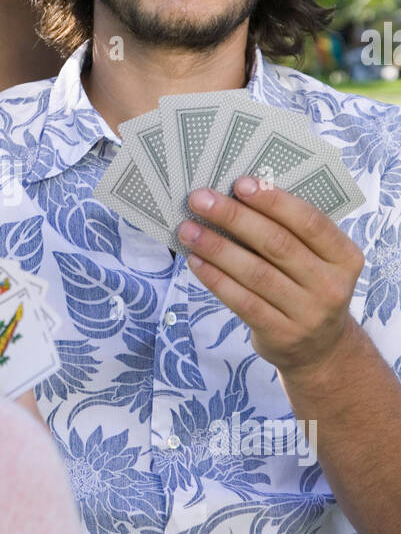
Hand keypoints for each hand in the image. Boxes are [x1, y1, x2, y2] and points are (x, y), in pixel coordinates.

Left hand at [177, 176, 364, 376]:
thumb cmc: (308, 288)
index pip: (310, 222)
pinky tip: (196, 261)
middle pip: (277, 244)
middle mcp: (331, 286)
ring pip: (255, 273)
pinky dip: (216, 279)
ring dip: (216, 248)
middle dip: (234, 217)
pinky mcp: (281, 335)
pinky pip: (242, 301)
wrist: (321, 350)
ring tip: (188, 230)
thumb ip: (290, 233)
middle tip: (200, 199)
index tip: (240, 183)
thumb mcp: (316, 262)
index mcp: (345, 258)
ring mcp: (307, 314)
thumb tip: (237, 197)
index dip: (274, 201)